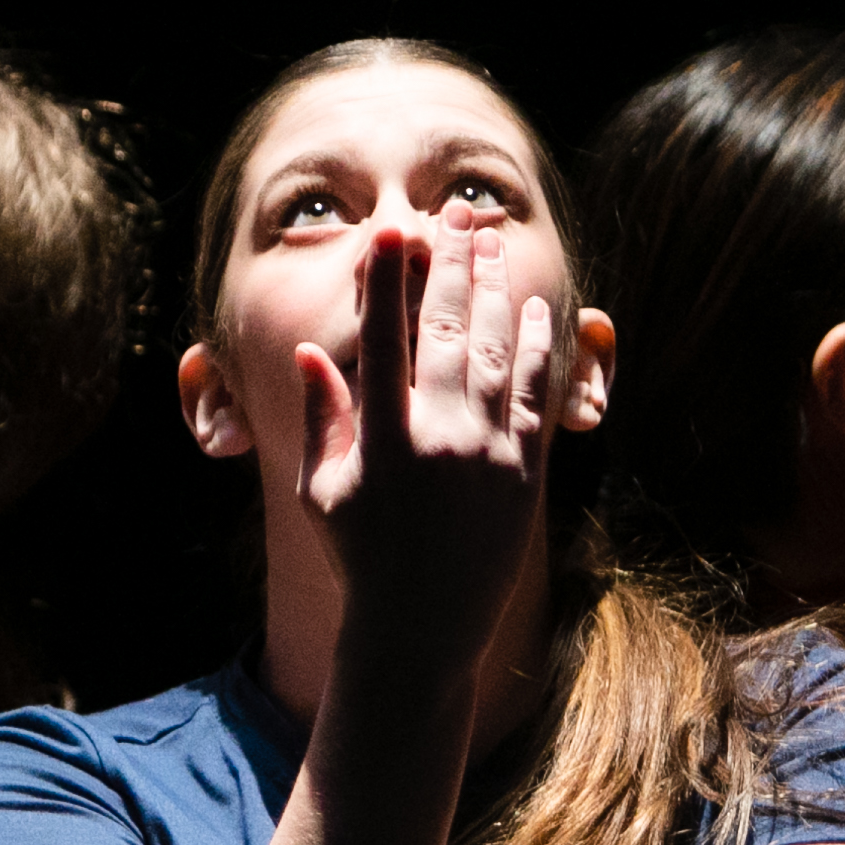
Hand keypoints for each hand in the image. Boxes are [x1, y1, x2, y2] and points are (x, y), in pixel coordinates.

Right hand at [289, 217, 583, 682]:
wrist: (423, 628)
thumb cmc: (361, 557)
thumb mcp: (322, 491)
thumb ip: (322, 418)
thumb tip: (310, 352)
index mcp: (382, 442)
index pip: (384, 341)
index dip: (389, 281)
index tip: (394, 232)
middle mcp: (439, 438)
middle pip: (447, 329)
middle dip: (450, 264)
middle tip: (451, 216)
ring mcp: (488, 454)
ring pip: (495, 350)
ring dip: (493, 289)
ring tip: (488, 242)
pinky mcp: (525, 472)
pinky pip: (533, 393)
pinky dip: (533, 345)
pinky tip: (533, 308)